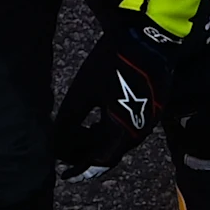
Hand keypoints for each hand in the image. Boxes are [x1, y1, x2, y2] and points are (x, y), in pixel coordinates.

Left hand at [51, 14, 181, 178]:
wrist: (148, 36)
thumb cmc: (113, 63)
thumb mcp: (82, 93)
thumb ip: (67, 123)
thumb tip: (56, 146)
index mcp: (125, 132)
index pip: (100, 161)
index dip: (80, 168)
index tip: (64, 173)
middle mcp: (141, 131)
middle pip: (110, 151)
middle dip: (86, 152)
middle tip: (65, 148)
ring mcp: (150, 118)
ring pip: (119, 138)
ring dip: (97, 139)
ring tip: (78, 131)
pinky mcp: (154, 105)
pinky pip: (129, 125)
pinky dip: (110, 127)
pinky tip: (97, 116)